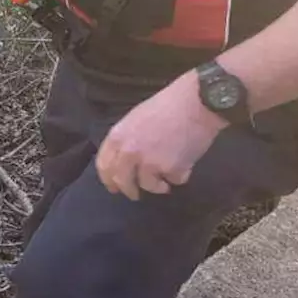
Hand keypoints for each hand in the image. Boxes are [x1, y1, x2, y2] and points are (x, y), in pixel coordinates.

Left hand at [95, 74, 224, 199]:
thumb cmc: (167, 105)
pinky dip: (180, 176)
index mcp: (117, 137)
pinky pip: (174, 180)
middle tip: (135, 195)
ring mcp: (149, 163)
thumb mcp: (135, 119)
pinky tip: (185, 164)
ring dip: (157, 186)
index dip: (108, 179)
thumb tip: (125, 159)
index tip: (113, 186)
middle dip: (129, 190)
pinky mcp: (170, 170)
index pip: (104, 165)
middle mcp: (128, 152)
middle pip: (122, 181)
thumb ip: (127, 139)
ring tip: (165, 182)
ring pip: (148, 186)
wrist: (194, 103)